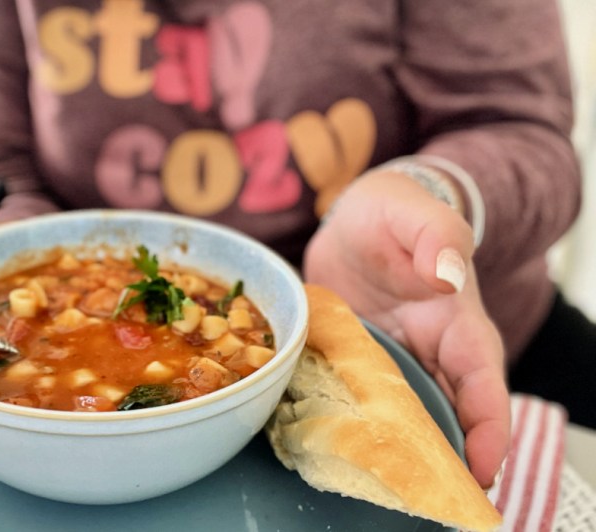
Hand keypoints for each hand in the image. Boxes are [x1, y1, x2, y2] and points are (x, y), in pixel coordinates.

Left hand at [303, 169, 509, 488]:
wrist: (353, 221)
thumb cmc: (392, 213)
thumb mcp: (412, 211)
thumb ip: (434, 234)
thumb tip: (448, 274)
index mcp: (457, 325)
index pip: (484, 386)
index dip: (488, 432)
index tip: (481, 471)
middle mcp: (429, 355)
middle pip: (446, 419)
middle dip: (441, 461)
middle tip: (424, 500)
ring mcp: (391, 365)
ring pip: (401, 419)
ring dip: (393, 452)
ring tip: (374, 487)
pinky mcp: (354, 366)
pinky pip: (353, 403)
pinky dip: (346, 425)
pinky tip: (324, 447)